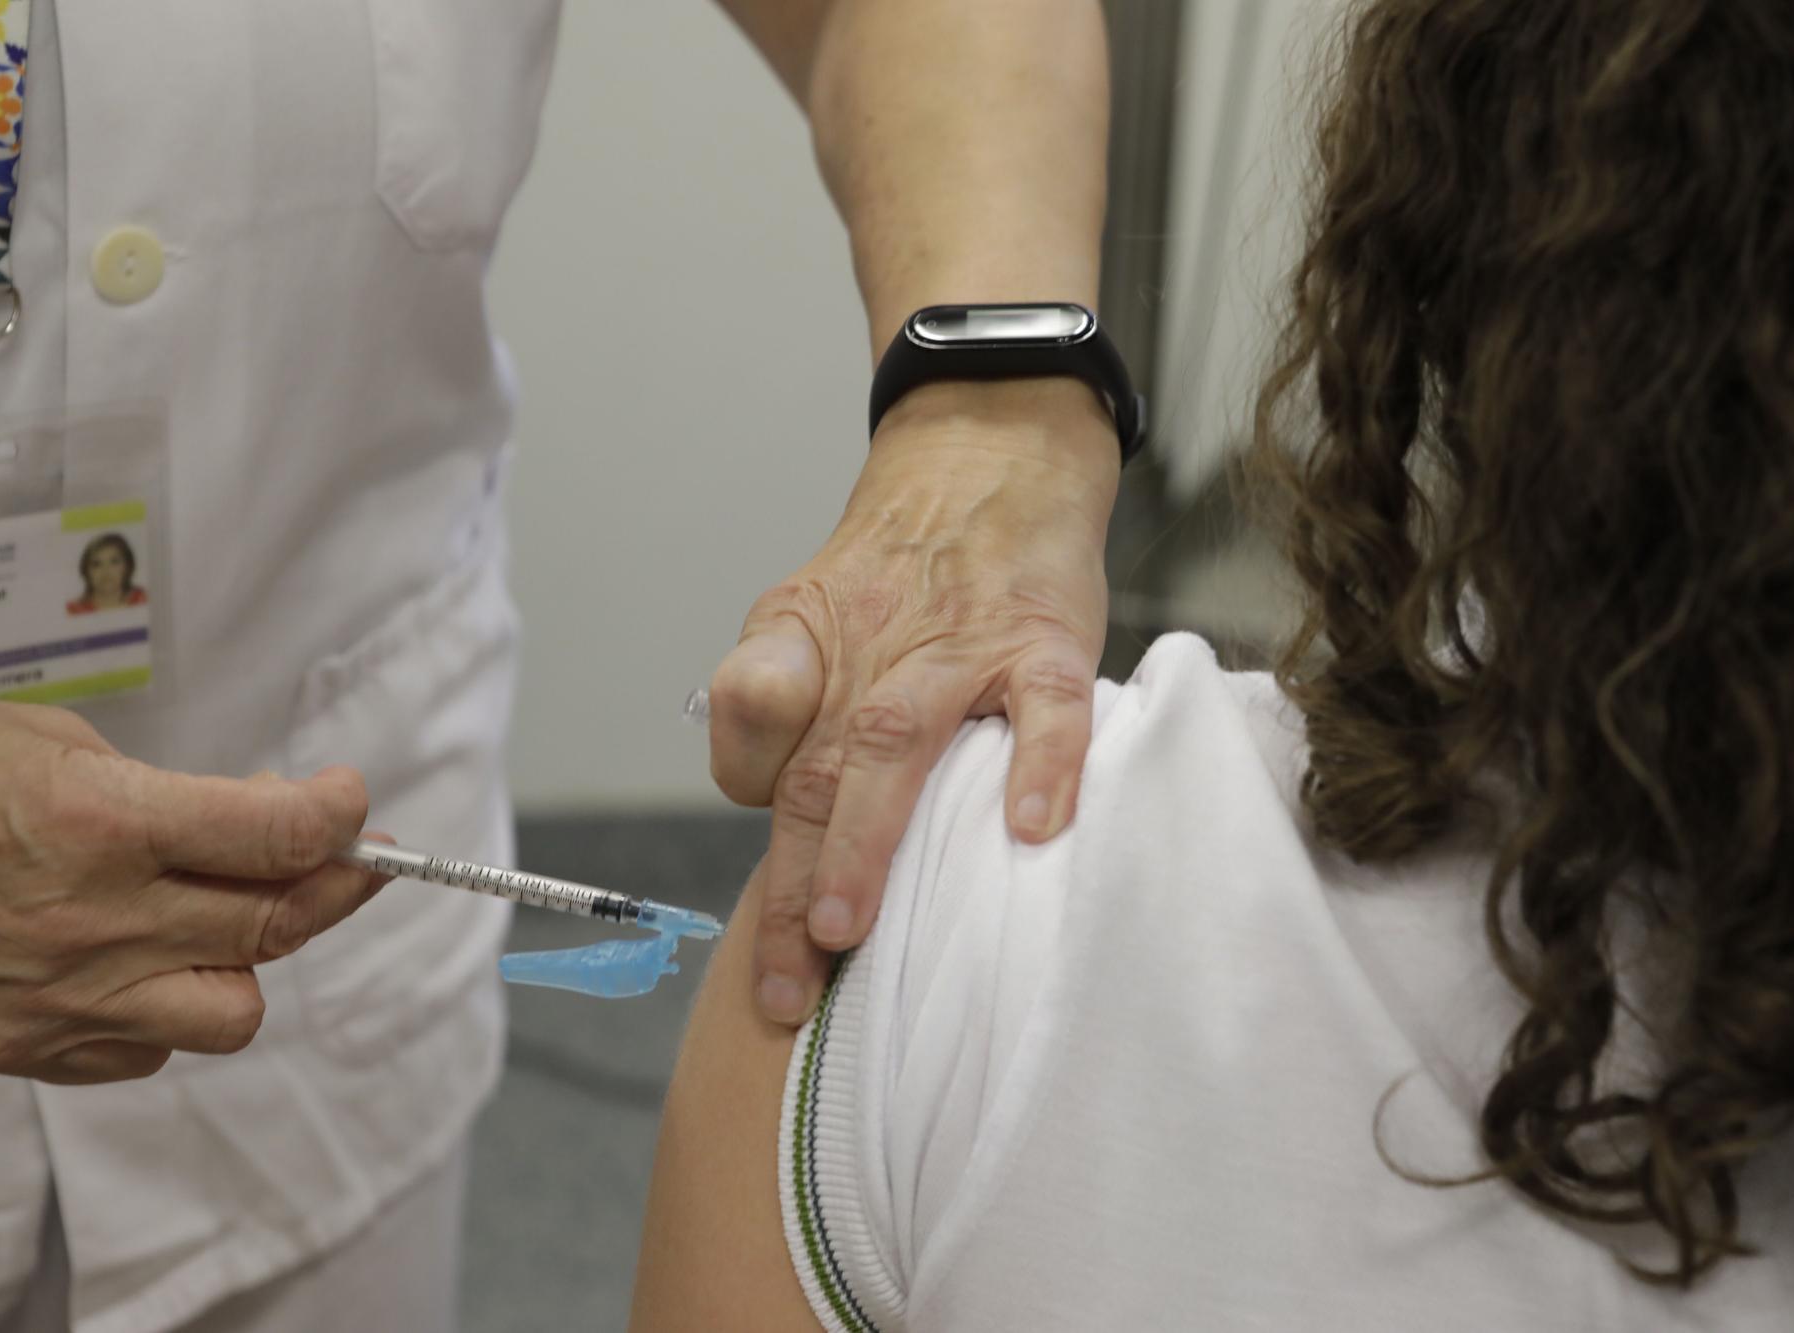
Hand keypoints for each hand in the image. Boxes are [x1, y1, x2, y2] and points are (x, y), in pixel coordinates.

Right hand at [0, 686, 388, 1083]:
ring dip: (248, 962)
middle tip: (351, 858)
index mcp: (104, 824)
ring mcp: (57, 998)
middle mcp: (92, 921)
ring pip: (229, 1015)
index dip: (338, 819)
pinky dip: (165, 1010)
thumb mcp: (64, 747)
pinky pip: (144, 1053)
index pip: (276, 838)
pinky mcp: (18, 1048)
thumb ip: (176, 798)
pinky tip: (143, 960)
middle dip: (335, 884)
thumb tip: (268, 822)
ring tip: (225, 917)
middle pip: (274, 927)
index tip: (351, 805)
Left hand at [710, 378, 1116, 1022]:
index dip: (747, 794)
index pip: (748, 731)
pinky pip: (1046, 704)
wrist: (987, 451)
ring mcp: (958, 647)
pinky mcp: (1044, 640)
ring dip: (870, 839)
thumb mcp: (808, 608)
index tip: (768, 894)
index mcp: (804, 650)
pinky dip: (1042, 763)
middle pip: (814, 773)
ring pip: (898, 744)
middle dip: (793, 883)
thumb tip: (762, 802)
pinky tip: (1033, 831)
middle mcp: (869, 654)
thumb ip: (778, 700)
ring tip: (851, 931)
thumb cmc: (899, 565)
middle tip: (785, 986)